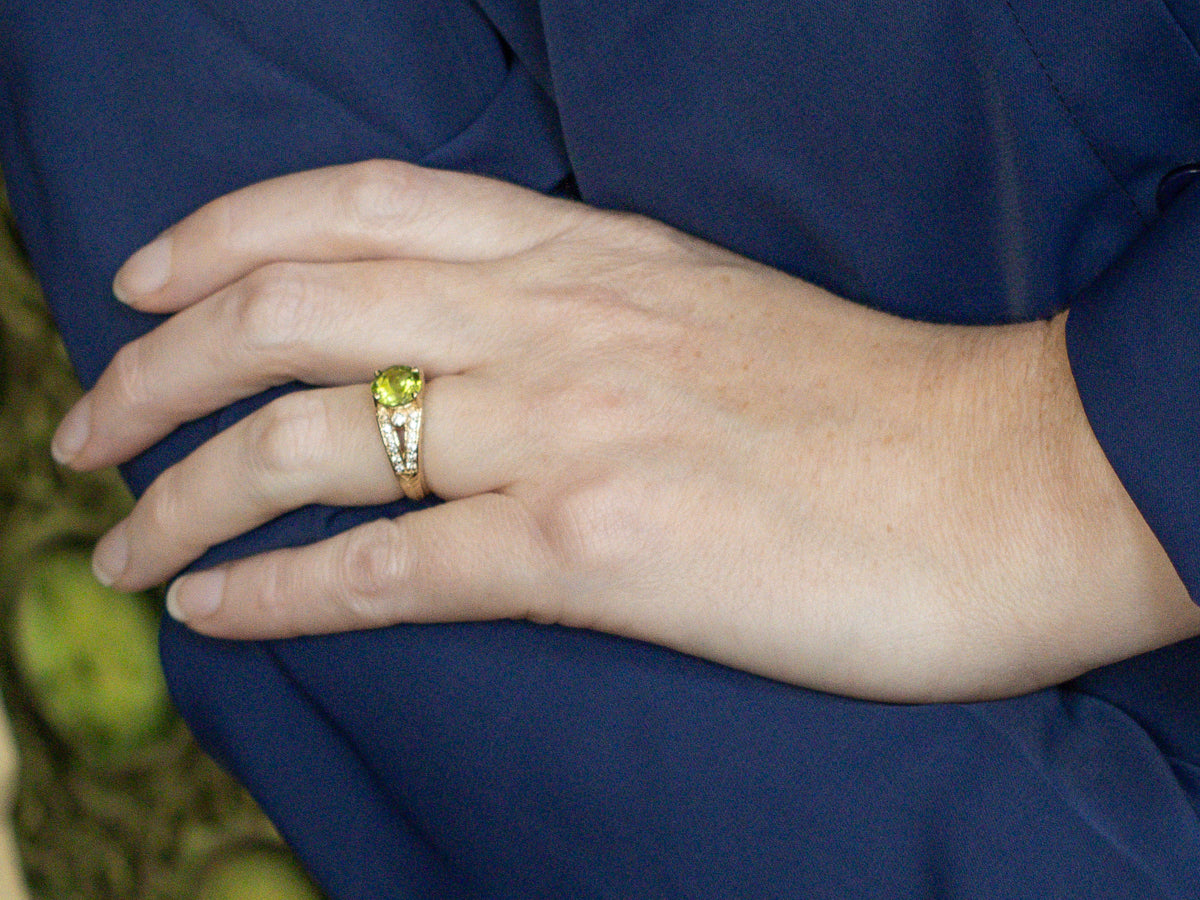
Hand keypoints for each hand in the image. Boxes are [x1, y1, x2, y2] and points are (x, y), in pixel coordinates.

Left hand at [53, 161, 1199, 700]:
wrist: (1005, 476)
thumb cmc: (869, 403)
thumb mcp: (700, 312)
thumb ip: (577, 315)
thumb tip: (470, 351)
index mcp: (583, 253)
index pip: (354, 203)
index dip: (220, 232)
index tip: (142, 281)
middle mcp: (554, 320)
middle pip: (290, 312)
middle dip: (154, 368)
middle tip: (87, 430)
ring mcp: (568, 429)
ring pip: (311, 443)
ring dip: (184, 496)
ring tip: (117, 544)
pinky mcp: (598, 550)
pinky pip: (388, 568)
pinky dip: (276, 592)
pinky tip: (212, 611)